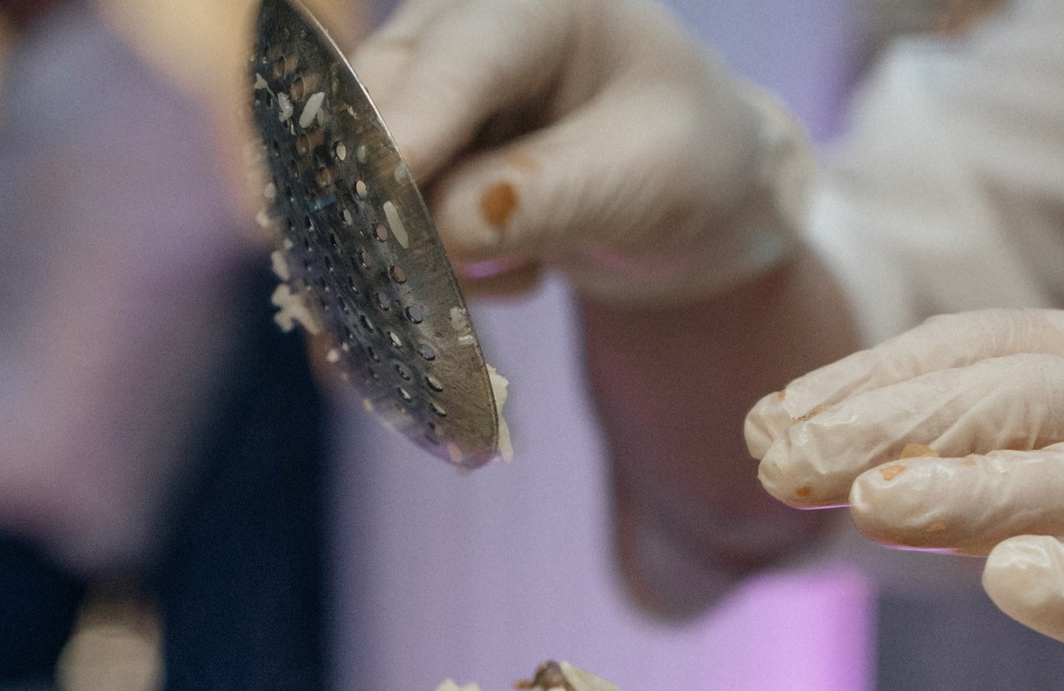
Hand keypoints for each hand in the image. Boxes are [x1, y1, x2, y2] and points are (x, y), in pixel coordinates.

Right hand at [355, 0, 813, 305]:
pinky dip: (433, 264)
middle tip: (421, 289)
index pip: (450, 66)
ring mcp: (426, 92)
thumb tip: (438, 231)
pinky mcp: (413, 155)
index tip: (375, 207)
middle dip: (387, 204)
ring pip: (362, 171)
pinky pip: (381, 218)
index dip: (403, 136)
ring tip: (520, 271)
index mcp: (536, 7)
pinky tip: (517, 268)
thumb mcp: (646, 180)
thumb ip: (544, 198)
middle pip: (376, 109)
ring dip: (414, 248)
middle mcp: (462, 31)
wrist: (702, 195)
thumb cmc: (692, 163)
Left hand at [748, 309, 1063, 690]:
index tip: (767, 424)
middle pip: (1025, 394)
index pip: (988, 348)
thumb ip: (1008, 467)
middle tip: (782, 460)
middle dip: (892, 423)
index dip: (872, 381)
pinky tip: (1015, 583)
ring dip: (973, 488)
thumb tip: (854, 469)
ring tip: (870, 501)